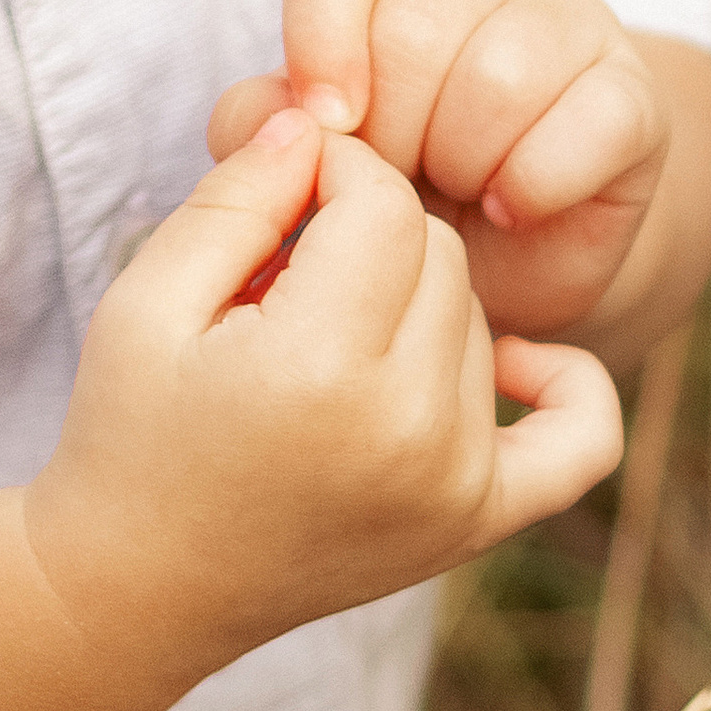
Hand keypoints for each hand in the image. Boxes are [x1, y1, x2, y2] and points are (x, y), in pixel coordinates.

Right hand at [22, 109, 620, 710]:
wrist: (141, 588)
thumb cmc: (131, 431)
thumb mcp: (146, 298)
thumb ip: (236, 197)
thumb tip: (315, 122)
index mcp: (320, 370)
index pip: (383, 201)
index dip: (327, 169)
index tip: (274, 190)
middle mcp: (409, 431)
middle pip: (438, 248)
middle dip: (361, 230)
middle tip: (281, 268)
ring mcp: (454, 485)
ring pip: (476, 312)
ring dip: (413, 297)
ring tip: (317, 333)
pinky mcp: (475, 522)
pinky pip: (578, 435)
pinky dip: (564, 382)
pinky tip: (504, 357)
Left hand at [208, 0, 664, 340]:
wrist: (513, 254)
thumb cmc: (397, 189)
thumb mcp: (315, 156)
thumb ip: (261, 121)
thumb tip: (268, 116)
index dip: (319, 46)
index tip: (330, 128)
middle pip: (414, 31)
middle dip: (391, 135)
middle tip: (400, 179)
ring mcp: (571, 18)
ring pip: (498, 77)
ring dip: (461, 163)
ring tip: (457, 190)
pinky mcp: (636, 93)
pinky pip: (585, 126)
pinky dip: (533, 186)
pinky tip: (510, 207)